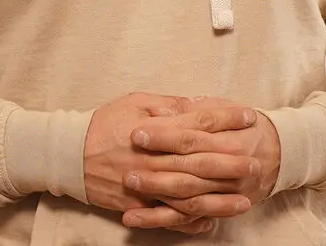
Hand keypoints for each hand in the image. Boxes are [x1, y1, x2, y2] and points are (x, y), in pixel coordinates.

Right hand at [83, 92, 257, 234]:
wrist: (69, 154)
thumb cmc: (104, 123)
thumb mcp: (135, 102)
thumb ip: (167, 106)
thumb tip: (195, 105)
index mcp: (156, 131)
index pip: (199, 123)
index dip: (226, 119)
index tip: (248, 116)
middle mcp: (155, 160)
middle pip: (199, 162)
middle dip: (230, 163)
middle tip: (255, 161)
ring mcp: (148, 187)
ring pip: (189, 195)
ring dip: (219, 199)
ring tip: (244, 200)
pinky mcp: (138, 206)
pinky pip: (168, 218)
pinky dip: (190, 223)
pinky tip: (212, 223)